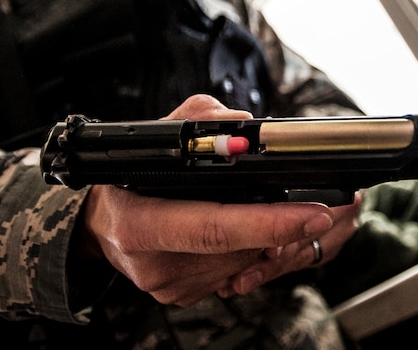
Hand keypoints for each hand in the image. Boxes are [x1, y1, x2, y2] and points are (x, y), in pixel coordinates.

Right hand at [78, 94, 360, 305]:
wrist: (102, 222)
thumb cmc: (127, 177)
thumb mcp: (156, 137)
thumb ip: (202, 121)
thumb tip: (246, 125)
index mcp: (139, 224)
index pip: (216, 227)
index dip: (269, 222)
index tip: (314, 213)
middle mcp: (153, 264)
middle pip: (239, 247)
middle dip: (274, 225)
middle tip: (303, 204)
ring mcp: (168, 286)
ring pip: (243, 261)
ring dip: (260, 237)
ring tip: (249, 210)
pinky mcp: (181, 296)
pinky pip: (232, 272)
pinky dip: (244, 248)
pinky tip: (233, 231)